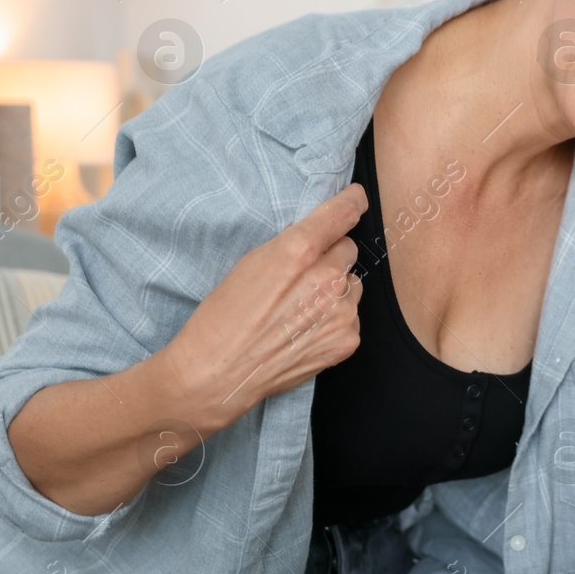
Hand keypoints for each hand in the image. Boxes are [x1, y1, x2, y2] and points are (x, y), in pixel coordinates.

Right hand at [163, 183, 366, 430]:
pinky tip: (306, 331)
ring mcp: (341, 312)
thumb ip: (292, 246)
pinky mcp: (347, 340)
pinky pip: (352, 316)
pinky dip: (335, 320)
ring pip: (352, 284)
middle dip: (330, 258)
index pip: (342, 213)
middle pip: (348, 250)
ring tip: (300, 309)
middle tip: (302, 277)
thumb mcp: (250, 264)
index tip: (356, 198)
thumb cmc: (224, 317)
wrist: (218, 375)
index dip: (351, 203)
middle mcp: (326, 279)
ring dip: (335, 291)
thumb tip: (320, 234)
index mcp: (298, 252)